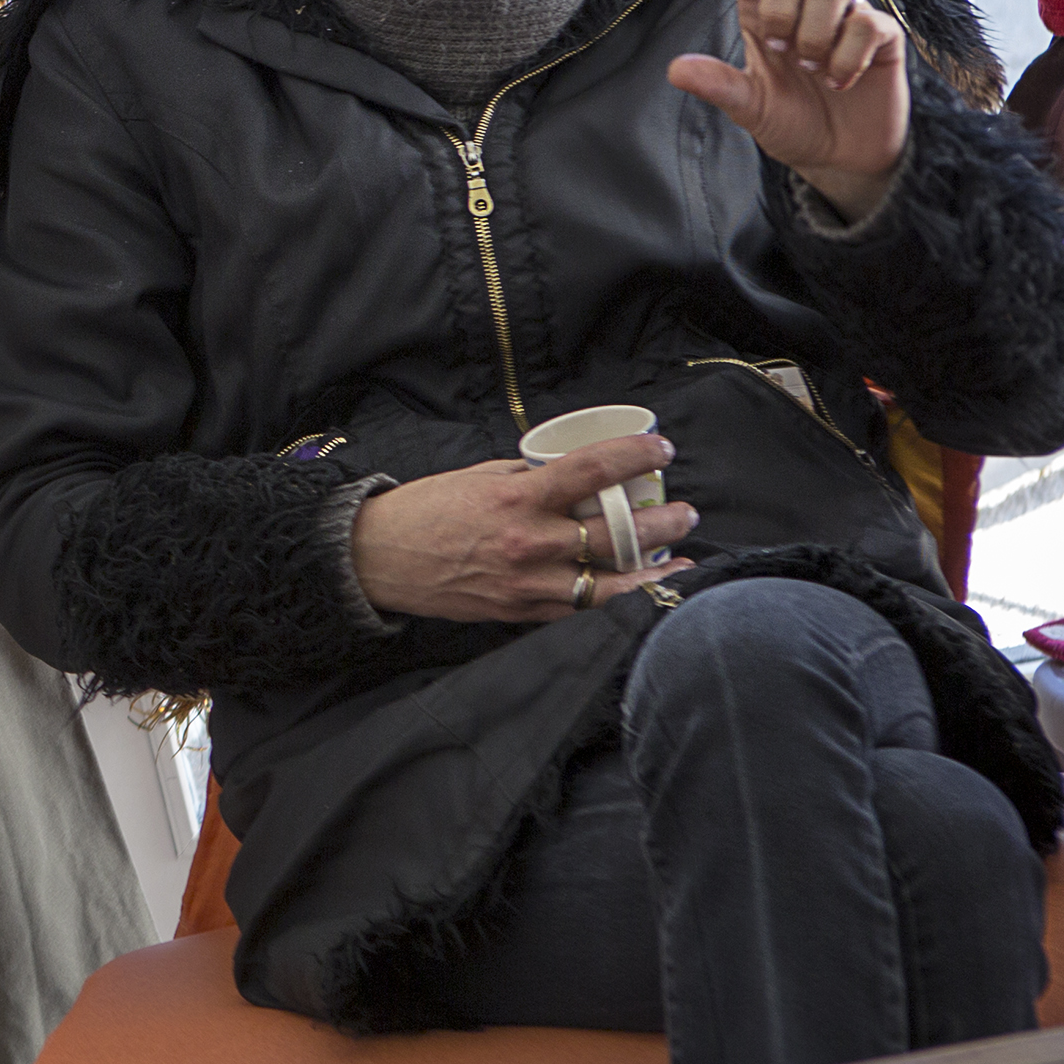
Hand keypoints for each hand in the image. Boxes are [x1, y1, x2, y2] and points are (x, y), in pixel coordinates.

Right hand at [349, 439, 693, 622]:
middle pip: (616, 534)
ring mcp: (528, 584)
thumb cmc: (426, 510)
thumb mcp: (480, 476)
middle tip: (684, 511)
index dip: (636, 457)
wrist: (379, 559)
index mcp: (517, 498)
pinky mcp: (522, 613)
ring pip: (611, 584)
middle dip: (662, 522)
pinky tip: (642, 589)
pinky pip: (582, 610)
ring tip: (680, 559)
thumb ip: (530, 477)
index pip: (592, 470)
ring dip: (654, 569)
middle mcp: (528, 543)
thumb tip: (575, 473)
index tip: (662, 450)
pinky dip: (617, 600)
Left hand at [667, 0, 908, 217]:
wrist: (840, 156)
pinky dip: (846, 56)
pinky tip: (839, 81)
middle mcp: (803, 2)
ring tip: (811, 68)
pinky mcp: (882, 34)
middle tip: (778, 46)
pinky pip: (866, 21)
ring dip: (814, 32)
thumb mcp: (749, 108)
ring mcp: (846, 13)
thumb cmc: (792, 121)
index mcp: (763, 10)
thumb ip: (719, 86)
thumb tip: (675, 70)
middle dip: (780, 0)